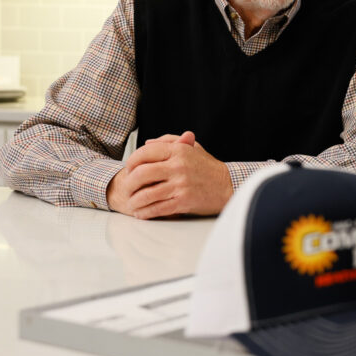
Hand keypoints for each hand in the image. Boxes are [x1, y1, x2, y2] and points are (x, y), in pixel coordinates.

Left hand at [106, 131, 232, 218]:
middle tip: (126, 189)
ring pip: (146, 194)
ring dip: (135, 201)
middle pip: (141, 173)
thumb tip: (147, 143)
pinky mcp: (184, 201)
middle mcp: (179, 166)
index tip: (129, 169)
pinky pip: (158, 208)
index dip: (131, 161)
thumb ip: (170, 141)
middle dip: (129, 183)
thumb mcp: (193, 148)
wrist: (229, 186)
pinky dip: (146, 213)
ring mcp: (181, 185)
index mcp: (179, 151)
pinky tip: (142, 213)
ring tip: (132, 204)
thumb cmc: (209, 167)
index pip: (145, 152)